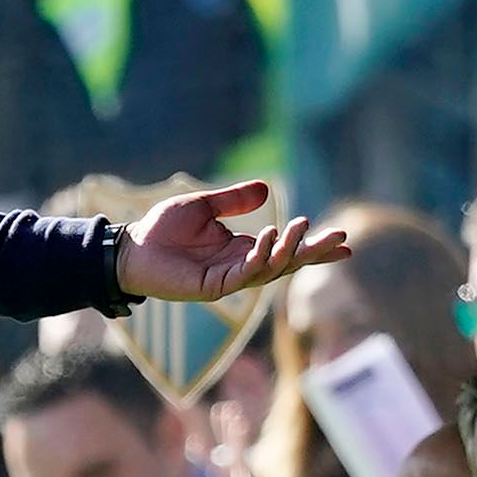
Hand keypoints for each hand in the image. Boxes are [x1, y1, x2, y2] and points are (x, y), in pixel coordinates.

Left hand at [115, 177, 351, 304]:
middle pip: (288, 262)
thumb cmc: (163, 229)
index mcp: (242, 249)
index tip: (345, 243)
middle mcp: (241, 266)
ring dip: (289, 249)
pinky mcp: (213, 287)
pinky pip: (244, 274)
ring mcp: (229, 279)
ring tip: (302, 227)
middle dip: (315, 252)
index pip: (286, 249)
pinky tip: (270, 237)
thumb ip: (233, 200)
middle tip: (342, 238)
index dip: (314, 248)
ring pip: (271, 268)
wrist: (131, 248)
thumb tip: (266, 190)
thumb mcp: (203, 207)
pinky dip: (260, 256)